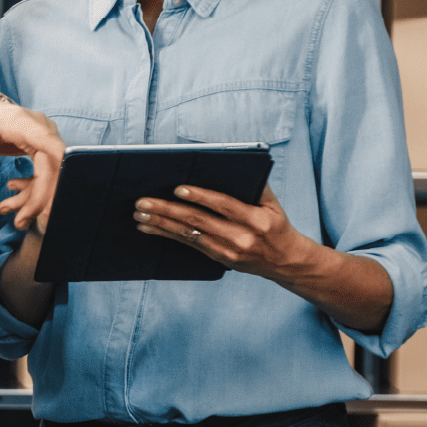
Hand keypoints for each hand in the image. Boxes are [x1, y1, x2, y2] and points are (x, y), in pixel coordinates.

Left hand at [0, 96, 64, 228]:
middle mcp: (39, 126)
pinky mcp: (42, 146)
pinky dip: (33, 189)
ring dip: (34, 197)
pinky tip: (13, 195)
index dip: (56, 173)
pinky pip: (46, 171)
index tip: (53, 201)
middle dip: (40, 198)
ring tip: (7, 210)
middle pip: (53, 165)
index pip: (49, 146)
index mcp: (20, 122)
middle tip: (21, 221)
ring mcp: (43, 136)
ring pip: (51, 172)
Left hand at [132, 184, 312, 281]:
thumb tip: (232, 164)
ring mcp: (228, 251)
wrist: (287, 262)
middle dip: (167, 210)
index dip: (200, 196)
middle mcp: (241, 237)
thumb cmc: (277, 225)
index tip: (177, 189)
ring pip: (188, 235)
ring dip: (160, 223)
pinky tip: (149, 227)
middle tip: (143, 202)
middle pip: (198, 221)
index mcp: (256, 219)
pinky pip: (188, 244)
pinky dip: (166, 234)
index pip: (224, 205)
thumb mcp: (273, 204)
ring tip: (140, 213)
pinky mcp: (219, 258)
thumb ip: (256, 185)